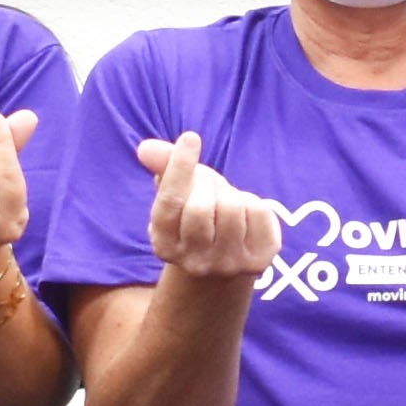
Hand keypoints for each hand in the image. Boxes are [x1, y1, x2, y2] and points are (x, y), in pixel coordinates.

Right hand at [134, 133, 283, 282]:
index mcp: (164, 245)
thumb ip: (163, 169)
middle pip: (201, 206)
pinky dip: (252, 203)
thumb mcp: (178, 194)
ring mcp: (227, 265)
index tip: (191, 138)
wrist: (224, 267)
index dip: (180, 166)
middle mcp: (193, 262)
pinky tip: (245, 216)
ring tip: (224, 203)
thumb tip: (146, 148)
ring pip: (231, 208)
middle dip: (207, 183)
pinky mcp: (258, 261)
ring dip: (230, 193)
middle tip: (207, 185)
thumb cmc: (197, 218)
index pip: (170, 201)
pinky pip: (259, 212)